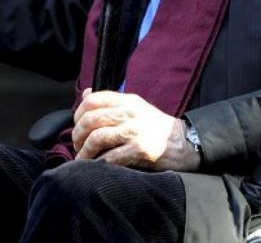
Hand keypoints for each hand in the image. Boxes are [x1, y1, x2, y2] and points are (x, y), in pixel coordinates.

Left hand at [72, 89, 200, 171]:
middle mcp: (129, 113)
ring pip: (97, 138)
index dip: (78, 112)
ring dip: (85, 150)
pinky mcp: (140, 150)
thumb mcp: (135, 105)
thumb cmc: (155, 125)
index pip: (92, 100)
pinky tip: (95, 166)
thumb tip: (85, 94)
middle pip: (91, 119)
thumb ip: (111, 101)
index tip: (76, 124)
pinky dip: (99, 162)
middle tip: (76, 143)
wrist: (185, 142)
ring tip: (82, 157)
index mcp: (126, 100)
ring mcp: (135, 131)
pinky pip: (111, 156)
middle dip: (78, 134)